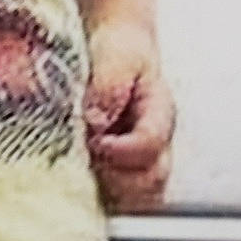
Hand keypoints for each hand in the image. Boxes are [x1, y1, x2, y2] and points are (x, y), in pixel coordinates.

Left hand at [84, 23, 175, 213]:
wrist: (118, 45)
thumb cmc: (120, 48)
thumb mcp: (115, 57)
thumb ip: (108, 87)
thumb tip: (96, 121)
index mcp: (160, 114)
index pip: (151, 146)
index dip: (122, 151)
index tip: (96, 140)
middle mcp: (156, 142)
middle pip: (152, 181)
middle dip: (118, 176)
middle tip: (89, 154)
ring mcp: (140, 159)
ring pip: (138, 195)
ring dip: (108, 187)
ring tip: (84, 163)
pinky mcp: (121, 167)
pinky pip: (118, 194)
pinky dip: (100, 191)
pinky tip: (80, 173)